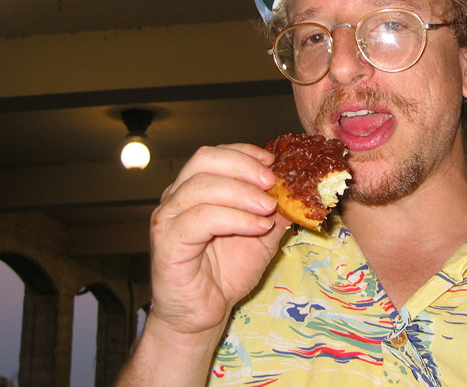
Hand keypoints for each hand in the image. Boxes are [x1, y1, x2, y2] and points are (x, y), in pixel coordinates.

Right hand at [147, 143, 287, 337]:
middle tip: (271, 182)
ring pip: (202, 186)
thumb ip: (276, 208)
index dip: (245, 153)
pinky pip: (200, 218)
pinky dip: (234, 217)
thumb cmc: (227, 272)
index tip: (273, 162)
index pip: (215, 154)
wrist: (204, 313)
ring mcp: (168, 218)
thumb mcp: (262, 233)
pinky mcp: (166, 242)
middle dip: (243, 166)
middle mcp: (176, 197)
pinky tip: (257, 226)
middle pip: (204, 160)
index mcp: (194, 188)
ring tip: (269, 208)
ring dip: (242, 193)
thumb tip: (300, 185)